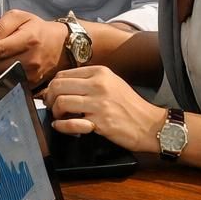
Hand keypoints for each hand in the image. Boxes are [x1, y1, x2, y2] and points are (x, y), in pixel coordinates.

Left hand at [0, 10, 69, 86]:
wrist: (61, 46)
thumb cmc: (38, 29)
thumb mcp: (20, 17)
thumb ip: (0, 25)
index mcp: (28, 39)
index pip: (0, 49)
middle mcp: (31, 59)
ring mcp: (32, 74)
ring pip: (1, 79)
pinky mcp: (32, 84)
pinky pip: (8, 86)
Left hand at [43, 65, 164, 152]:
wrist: (151, 125)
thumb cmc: (130, 106)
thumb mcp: (111, 84)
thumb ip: (89, 81)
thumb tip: (62, 86)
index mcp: (99, 72)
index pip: (63, 74)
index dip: (52, 86)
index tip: (51, 95)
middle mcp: (98, 84)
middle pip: (58, 86)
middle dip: (49, 98)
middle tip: (50, 107)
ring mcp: (99, 103)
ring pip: (61, 102)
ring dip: (55, 112)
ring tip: (59, 118)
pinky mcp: (100, 122)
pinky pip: (70, 123)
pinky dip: (61, 126)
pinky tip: (61, 127)